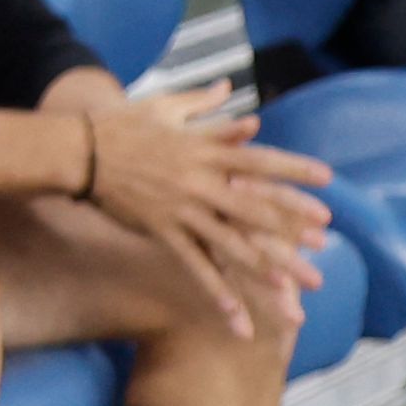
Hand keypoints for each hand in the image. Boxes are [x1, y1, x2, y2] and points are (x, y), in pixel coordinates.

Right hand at [78, 90, 330, 338]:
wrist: (78, 150)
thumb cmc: (121, 125)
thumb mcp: (164, 107)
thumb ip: (202, 102)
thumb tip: (230, 86)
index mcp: (202, 149)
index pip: (258, 159)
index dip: (293, 168)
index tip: (326, 178)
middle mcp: (198, 181)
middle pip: (253, 205)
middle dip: (290, 224)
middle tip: (323, 242)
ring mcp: (181, 209)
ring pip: (230, 243)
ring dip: (265, 267)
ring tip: (294, 288)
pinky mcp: (162, 232)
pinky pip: (195, 268)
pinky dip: (218, 294)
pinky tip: (238, 318)